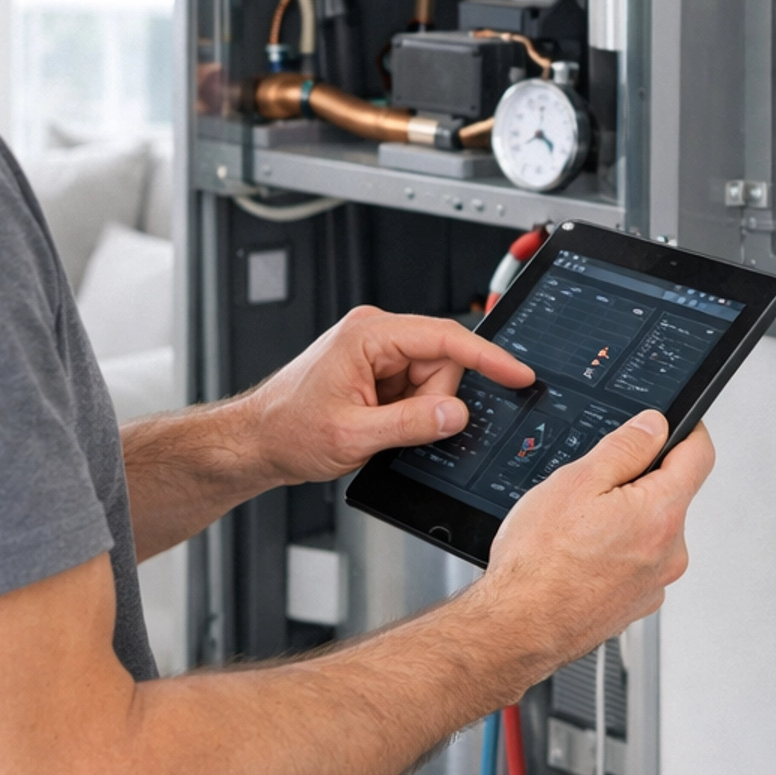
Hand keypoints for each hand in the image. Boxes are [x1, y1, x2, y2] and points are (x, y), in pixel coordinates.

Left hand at [240, 305, 534, 485]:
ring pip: (432, 381)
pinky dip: (406, 412)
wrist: (257, 441)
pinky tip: (377, 424)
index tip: (518, 374)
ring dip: (415, 411)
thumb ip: (410, 424)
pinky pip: (416, 390)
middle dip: (431, 402)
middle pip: (442, 364)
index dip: (488, 357)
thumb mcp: (353, 436)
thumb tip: (456, 413)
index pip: (445, 339)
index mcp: (368, 334)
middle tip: (391, 428)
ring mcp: (376, 351)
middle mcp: (374, 333)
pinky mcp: (376, 369)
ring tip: (375, 427)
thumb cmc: (288, 430)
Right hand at [475, 411, 715, 681]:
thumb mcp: (576, 481)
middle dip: (637, 483)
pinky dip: (614, 554)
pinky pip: (636, 562)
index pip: (699, 455)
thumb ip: (625, 447)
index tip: (671, 424)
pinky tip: (577, 558)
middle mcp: (670, 551)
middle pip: (670, 495)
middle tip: (590, 489)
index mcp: (661, 513)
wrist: (519, 627)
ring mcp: (655, 582)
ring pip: (649, 531)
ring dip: (623, 521)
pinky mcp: (637, 603)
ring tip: (574, 532)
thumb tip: (654, 425)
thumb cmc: (540, 562)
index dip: (686, 430)